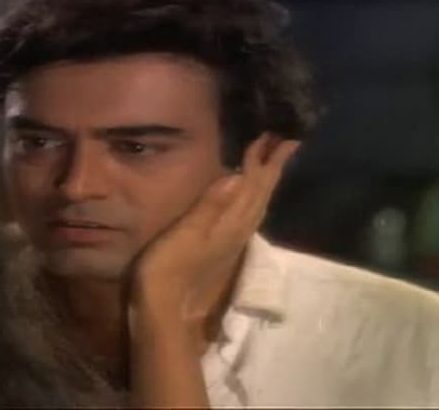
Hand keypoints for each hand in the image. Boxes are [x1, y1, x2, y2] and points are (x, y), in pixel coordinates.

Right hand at [129, 133, 300, 329]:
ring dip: (265, 185)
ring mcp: (231, 245)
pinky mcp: (223, 254)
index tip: (275, 137)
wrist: (166, 313)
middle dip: (272, 169)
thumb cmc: (168, 270)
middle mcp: (237, 233)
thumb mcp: (185, 235)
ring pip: (256, 209)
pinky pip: (247, 220)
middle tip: (284, 143)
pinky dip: (253, 203)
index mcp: (229, 225)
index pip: (252, 187)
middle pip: (260, 196)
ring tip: (271, 166)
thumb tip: (237, 176)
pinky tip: (248, 202)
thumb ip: (209, 207)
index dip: (263, 162)